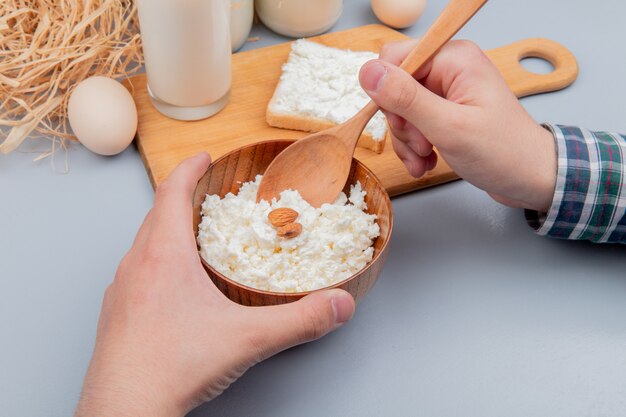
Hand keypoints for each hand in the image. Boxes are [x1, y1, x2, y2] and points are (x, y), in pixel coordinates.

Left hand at [74, 153, 354, 416]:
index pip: (171, 193)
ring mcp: (122, 290)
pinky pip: (136, 271)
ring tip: (192, 235)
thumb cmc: (170, 367)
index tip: (202, 158)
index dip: (189, 170)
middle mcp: (136, 266)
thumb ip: (299, 320)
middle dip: (181, 197)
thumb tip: (338, 304)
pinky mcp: (118, 314)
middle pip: (156, 214)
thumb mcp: (247, 339)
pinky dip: (156, 261)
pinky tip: (175, 285)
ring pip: (143, 244)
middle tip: (204, 195)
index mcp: (163, 256)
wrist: (124, 410)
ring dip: (166, 229)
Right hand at [359, 40, 556, 211]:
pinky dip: (414, 146)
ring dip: (407, 141)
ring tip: (424, 159)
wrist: (531, 178)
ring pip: (400, 110)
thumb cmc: (502, 152)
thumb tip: (368, 72)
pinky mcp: (445, 111)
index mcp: (453, 58)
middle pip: (395, 87)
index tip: (405, 123)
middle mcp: (449, 68)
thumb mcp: (448, 127)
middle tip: (422, 145)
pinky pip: (412, 123)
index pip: (394, 59)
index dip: (389, 93)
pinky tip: (426, 161)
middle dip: (402, 123)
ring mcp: (447, 91)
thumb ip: (405, 98)